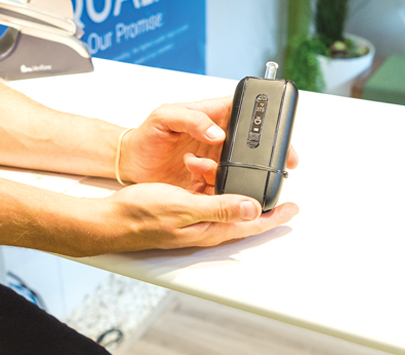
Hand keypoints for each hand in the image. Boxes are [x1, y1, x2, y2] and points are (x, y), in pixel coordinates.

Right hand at [74, 183, 298, 254]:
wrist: (111, 219)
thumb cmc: (141, 215)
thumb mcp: (183, 206)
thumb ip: (219, 207)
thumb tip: (252, 208)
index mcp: (210, 228)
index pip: (252, 224)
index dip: (275, 216)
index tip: (293, 207)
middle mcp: (205, 227)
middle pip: (244, 217)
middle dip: (261, 203)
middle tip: (277, 190)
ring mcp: (194, 221)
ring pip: (227, 206)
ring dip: (238, 192)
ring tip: (243, 176)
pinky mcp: (183, 212)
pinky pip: (210, 199)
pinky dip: (217, 186)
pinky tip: (212, 176)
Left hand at [120, 97, 298, 193]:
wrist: (132, 162)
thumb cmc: (147, 134)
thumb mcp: (166, 116)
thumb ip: (192, 119)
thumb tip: (217, 131)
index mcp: (213, 116)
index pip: (247, 113)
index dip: (265, 121)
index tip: (276, 132)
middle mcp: (219, 139)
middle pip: (253, 145)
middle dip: (265, 154)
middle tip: (279, 162)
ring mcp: (216, 161)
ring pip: (241, 169)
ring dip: (234, 173)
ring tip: (203, 167)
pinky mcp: (208, 181)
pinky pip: (224, 188)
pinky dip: (220, 188)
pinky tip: (199, 179)